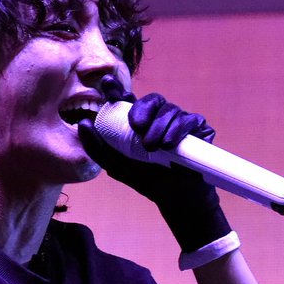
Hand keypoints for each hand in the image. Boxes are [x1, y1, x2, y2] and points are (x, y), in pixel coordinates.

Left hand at [78, 91, 231, 251]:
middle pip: (152, 99)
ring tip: (153, 148)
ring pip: (170, 110)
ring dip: (159, 127)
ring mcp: (181, 122)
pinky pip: (190, 120)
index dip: (117, 90)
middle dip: (142, 110)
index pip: (128, 100)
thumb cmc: (147, 180)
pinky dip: (179, 130)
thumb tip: (84, 123)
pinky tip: (170, 145)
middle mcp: (160, 118)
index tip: (107, 85)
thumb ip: (98, 148)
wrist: (176, 199)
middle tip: (136, 128)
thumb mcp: (117, 166)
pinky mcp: (200, 129)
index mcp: (139, 122)